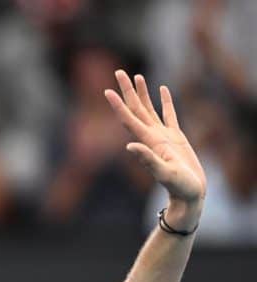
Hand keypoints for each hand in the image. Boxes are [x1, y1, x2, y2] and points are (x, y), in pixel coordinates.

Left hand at [104, 71, 206, 220]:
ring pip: (150, 109)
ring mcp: (163, 136)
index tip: (107, 90)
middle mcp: (151, 136)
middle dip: (127, 90)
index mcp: (147, 141)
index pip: (128, 119)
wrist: (189, 195)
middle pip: (136, 108)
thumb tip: (130, 146)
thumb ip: (148, 160)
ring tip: (137, 76)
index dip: (118, 105)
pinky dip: (165, 101)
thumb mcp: (164, 173)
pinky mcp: (176, 137)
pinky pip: (169, 114)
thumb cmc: (178, 187)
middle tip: (119, 71)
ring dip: (142, 93)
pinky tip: (162, 89)